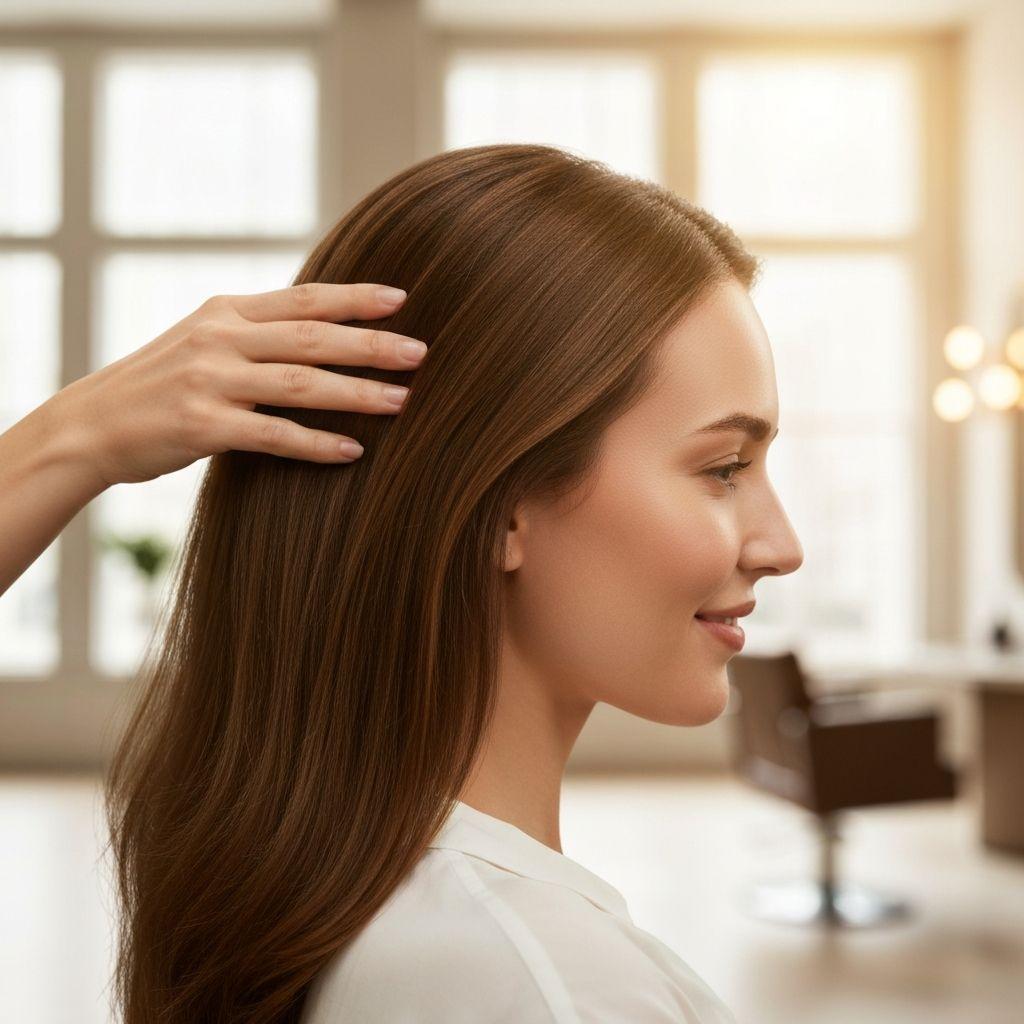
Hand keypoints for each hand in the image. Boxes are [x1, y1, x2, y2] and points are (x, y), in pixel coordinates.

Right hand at [49, 282, 427, 486]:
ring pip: (301, 384)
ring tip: (401, 401)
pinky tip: (351, 451)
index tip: (401, 299)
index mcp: (225, 311)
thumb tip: (319, 331)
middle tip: (420, 354)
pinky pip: (273, 434)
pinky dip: (316, 444)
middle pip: (312, 337)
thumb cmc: (158, 385)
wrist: (90, 424)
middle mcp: (220, 337)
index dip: (354, 298)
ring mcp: (210, 380)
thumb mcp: (201, 340)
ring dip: (357, 393)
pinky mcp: (201, 426)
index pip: (302, 298)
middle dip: (371, 345)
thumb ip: (254, 333)